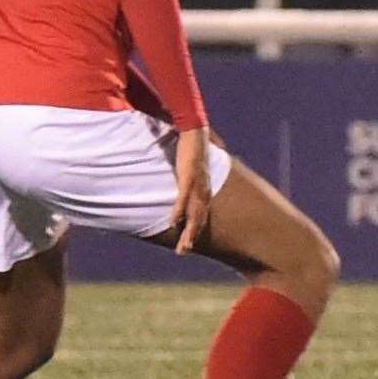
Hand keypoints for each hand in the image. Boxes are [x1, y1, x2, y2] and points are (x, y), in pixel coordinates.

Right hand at [171, 127, 212, 253]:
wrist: (195, 126)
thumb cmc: (191, 143)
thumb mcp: (188, 163)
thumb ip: (184, 173)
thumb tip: (179, 178)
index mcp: (203, 186)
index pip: (201, 211)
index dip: (195, 227)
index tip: (189, 242)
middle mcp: (203, 187)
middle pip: (199, 217)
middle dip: (191, 236)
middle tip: (184, 252)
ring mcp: (197, 182)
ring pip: (194, 212)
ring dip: (188, 231)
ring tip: (182, 246)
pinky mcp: (189, 175)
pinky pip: (183, 197)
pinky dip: (179, 211)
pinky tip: (174, 223)